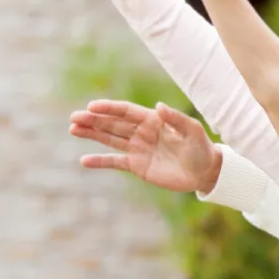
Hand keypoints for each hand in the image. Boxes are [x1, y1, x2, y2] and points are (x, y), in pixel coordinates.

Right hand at [70, 99, 222, 193]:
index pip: (125, 111)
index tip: (91, 106)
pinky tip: (84, 160)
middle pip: (113, 123)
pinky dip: (100, 161)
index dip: (108, 108)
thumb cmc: (201, 148)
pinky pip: (115, 161)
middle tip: (74, 118)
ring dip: (91, 134)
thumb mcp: (192, 131)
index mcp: (152, 119)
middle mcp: (141, 132)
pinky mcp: (137, 166)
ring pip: (109, 139)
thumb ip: (176, 119)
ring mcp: (137, 148)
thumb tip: (158, 106)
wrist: (205, 172)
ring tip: (73, 129)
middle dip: (93, 120)